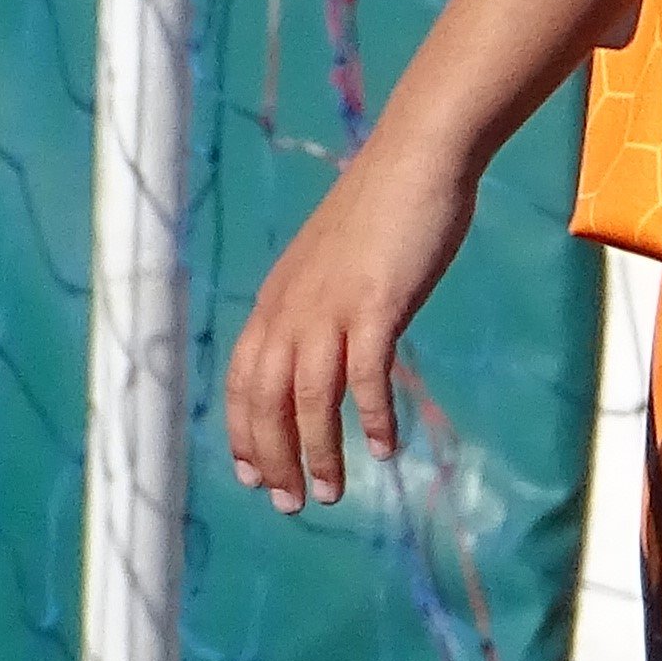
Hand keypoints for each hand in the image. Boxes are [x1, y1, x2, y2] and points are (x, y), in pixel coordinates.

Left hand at [223, 135, 484, 513]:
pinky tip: (387, 450)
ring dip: (319, 452)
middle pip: (267, 398)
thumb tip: (325, 345)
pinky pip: (367, 376)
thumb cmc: (383, 209)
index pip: (245, 379)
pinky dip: (374, 417)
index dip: (243, 432)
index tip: (251, 476)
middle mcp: (293, 305)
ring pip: (310, 398)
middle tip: (290, 504)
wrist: (418, 156)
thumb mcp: (335, 263)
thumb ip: (321, 303)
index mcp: (278, 298)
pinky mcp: (377, 303)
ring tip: (333, 493)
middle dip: (273, 458)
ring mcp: (332, 304)